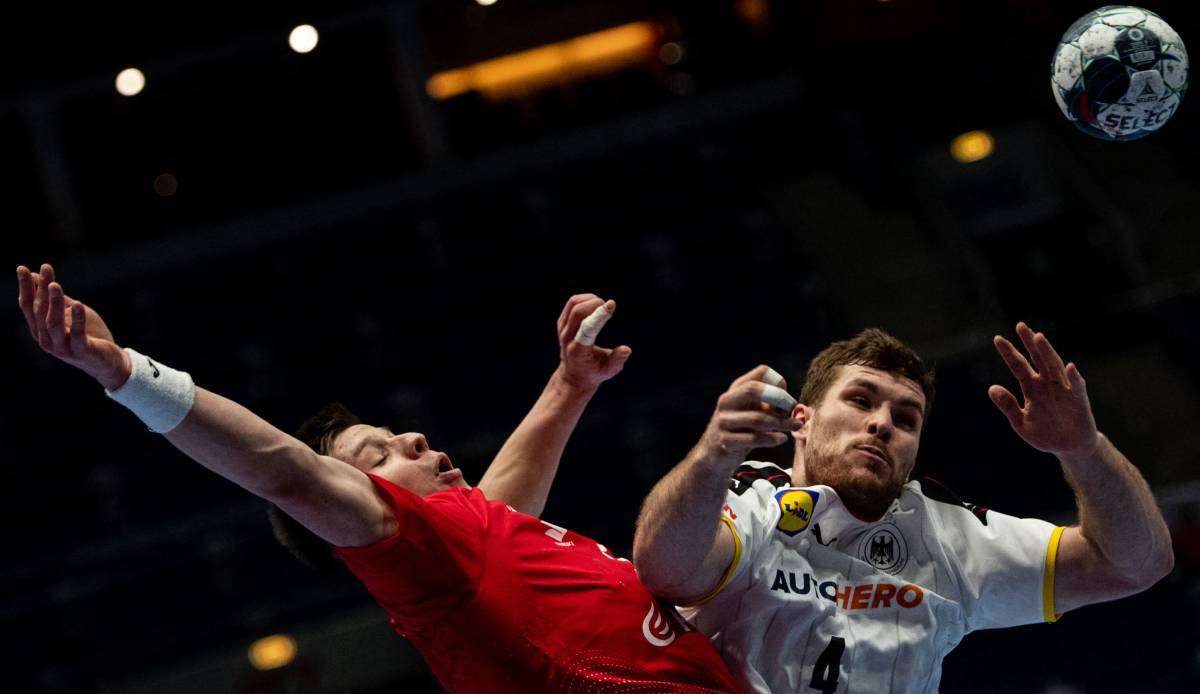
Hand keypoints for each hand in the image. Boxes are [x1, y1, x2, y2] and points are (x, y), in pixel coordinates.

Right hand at [17, 263, 130, 389]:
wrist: (108, 362)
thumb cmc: (87, 334)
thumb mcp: (70, 312)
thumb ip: (55, 297)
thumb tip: (36, 275)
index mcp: (40, 329)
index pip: (28, 306)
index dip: (25, 287)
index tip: (22, 268)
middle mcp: (46, 339)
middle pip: (39, 312)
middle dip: (41, 289)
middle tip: (45, 269)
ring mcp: (62, 348)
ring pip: (52, 323)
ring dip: (54, 303)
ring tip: (56, 285)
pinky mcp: (81, 351)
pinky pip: (77, 335)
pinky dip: (77, 320)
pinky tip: (77, 305)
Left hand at [554, 293, 631, 390]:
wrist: (574, 375)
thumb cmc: (594, 372)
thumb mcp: (608, 371)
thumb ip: (617, 360)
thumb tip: (626, 349)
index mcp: (579, 351)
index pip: (587, 329)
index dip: (599, 315)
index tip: (612, 304)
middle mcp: (567, 338)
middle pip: (578, 312)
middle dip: (596, 304)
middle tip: (609, 307)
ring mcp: (562, 329)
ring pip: (574, 304)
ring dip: (590, 299)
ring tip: (603, 306)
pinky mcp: (562, 323)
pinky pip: (572, 303)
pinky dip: (585, 299)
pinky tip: (595, 305)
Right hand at [696, 365, 799, 465]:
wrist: (713, 454)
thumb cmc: (740, 430)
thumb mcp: (753, 412)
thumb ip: (770, 405)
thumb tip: (792, 404)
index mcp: (736, 389)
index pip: (761, 372)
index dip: (779, 383)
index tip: (787, 399)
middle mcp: (727, 401)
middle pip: (753, 389)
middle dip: (779, 398)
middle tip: (792, 410)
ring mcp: (723, 421)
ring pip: (757, 418)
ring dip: (781, 423)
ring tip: (794, 426)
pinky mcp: (725, 441)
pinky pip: (753, 439)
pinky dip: (772, 439)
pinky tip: (782, 438)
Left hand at [989, 322, 1098, 458]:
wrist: (1069, 448)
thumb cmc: (1045, 434)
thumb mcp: (1020, 423)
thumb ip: (1008, 406)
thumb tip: (991, 388)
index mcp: (1031, 387)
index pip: (1018, 366)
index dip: (1009, 353)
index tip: (997, 338)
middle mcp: (1047, 383)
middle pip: (1037, 359)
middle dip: (1029, 342)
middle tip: (1020, 326)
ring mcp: (1063, 389)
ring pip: (1054, 366)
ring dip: (1047, 352)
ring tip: (1038, 337)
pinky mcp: (1079, 399)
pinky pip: (1076, 386)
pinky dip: (1073, 377)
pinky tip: (1069, 366)